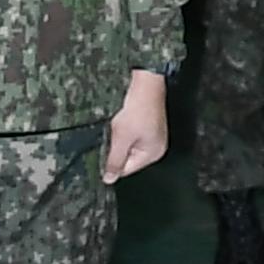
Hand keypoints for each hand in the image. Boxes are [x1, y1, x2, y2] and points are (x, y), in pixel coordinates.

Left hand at [102, 69, 168, 183]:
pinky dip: (125, 129)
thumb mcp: (121, 139)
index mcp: (153, 153)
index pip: (126, 169)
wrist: (145, 84)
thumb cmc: (137, 110)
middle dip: (117, 147)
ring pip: (128, 145)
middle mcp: (156, 147)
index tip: (107, 147)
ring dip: (120, 137)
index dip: (112, 160)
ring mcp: (154, 135)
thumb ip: (114, 161)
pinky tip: (124, 119)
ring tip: (121, 124)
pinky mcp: (149, 125)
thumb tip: (109, 179)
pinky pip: (132, 135)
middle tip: (116, 133)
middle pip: (128, 158)